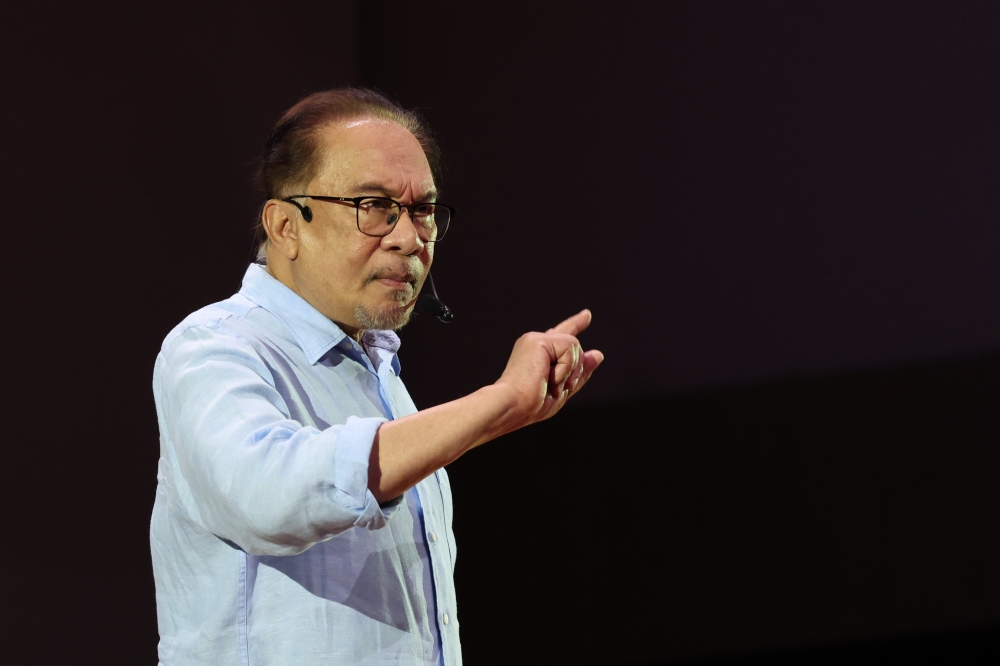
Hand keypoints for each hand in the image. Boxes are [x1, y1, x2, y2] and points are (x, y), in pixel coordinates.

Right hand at [494, 309, 603, 428]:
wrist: (514, 405)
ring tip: (553, 384)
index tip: (587, 315)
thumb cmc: (532, 404)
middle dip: (576, 370)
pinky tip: (550, 376)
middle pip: (574, 345)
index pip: (560, 335)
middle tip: (558, 388)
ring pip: (574, 345)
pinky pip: (569, 347)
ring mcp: (535, 339)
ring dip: (570, 370)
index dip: (575, 324)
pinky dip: (566, 367)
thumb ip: (580, 372)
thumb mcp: (563, 389)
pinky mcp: (537, 339)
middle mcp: (536, 343)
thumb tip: (598, 354)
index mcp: (539, 354)